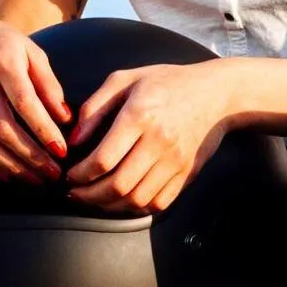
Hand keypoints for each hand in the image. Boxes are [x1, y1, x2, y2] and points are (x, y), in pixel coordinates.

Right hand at [0, 13, 71, 182]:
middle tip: (53, 173)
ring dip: (12, 167)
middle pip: (4, 129)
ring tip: (35, 178)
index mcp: (2, 63)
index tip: (62, 151)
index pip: (24, 103)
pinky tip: (8, 175)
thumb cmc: (4, 44)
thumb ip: (49, 85)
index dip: (44, 131)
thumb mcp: (32, 53)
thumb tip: (65, 119)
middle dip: (31, 156)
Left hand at [65, 61, 232, 211]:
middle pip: (118, 185)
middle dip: (89, 196)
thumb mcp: (126, 79)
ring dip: (109, 205)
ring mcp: (175, 161)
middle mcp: (159, 142)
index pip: (103, 159)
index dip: (80, 174)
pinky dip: (135, 207)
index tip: (70, 175)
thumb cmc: (168, 83)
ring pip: (136, 199)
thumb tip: (74, 139)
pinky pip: (158, 203)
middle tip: (76, 193)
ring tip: (95, 198)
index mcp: (140, 116)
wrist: (216, 94)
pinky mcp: (187, 174)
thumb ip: (95, 107)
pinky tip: (122, 199)